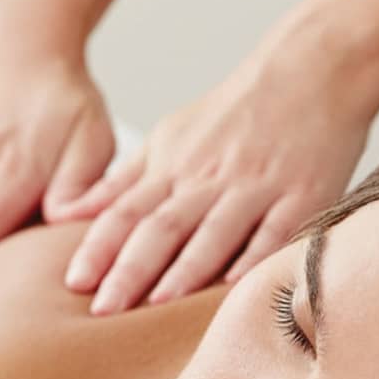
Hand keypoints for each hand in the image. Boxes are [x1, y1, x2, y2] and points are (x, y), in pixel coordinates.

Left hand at [49, 47, 373, 314]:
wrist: (311, 69)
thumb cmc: (234, 113)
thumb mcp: (169, 138)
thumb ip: (122, 183)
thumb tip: (66, 213)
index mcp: (173, 166)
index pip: (125, 212)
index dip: (99, 248)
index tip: (75, 283)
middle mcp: (209, 179)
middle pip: (161, 227)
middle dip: (129, 269)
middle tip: (103, 309)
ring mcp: (257, 187)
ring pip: (214, 233)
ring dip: (185, 270)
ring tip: (156, 305)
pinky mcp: (303, 196)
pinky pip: (276, 233)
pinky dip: (254, 260)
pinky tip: (235, 288)